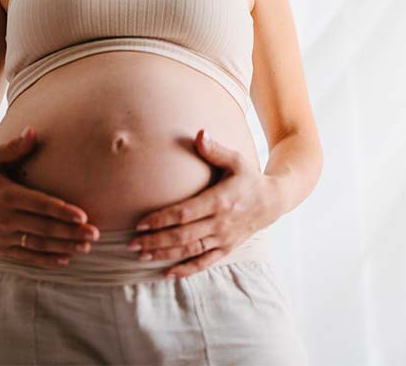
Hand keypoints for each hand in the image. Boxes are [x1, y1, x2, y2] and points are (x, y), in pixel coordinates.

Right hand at [0, 126, 100, 267]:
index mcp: (5, 195)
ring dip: (63, 247)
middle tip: (95, 234)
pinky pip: (25, 256)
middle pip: (42, 227)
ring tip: (86, 247)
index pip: (37, 205)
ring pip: (37, 244)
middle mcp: (4, 218)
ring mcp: (3, 235)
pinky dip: (45, 260)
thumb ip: (13, 147)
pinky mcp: (2, 247)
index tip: (82, 215)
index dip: (60, 211)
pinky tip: (66, 259)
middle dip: (69, 232)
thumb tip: (32, 131)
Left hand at [127, 129, 279, 278]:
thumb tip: (199, 134)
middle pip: (183, 235)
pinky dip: (186, 270)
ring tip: (142, 255)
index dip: (162, 219)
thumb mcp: (237, 160)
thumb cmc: (249, 177)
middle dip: (156, 240)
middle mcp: (221, 223)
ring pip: (190, 250)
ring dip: (165, 254)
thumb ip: (215, 150)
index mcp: (220, 201)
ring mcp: (224, 238)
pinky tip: (167, 273)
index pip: (185, 213)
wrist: (273, 201)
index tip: (140, 223)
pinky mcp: (227, 248)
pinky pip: (204, 263)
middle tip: (132, 243)